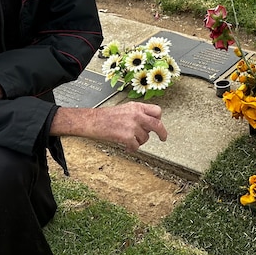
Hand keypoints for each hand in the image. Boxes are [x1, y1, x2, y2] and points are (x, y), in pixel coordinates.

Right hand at [51, 102, 166, 151]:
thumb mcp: (125, 108)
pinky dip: (132, 148)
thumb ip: (138, 113)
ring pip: (145, 138)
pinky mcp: (127, 136)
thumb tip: (148, 122)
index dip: (159, 119)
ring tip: (130, 139)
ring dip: (139, 141)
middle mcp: (137, 115)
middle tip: (163, 138)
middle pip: (157, 125)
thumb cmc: (106, 116)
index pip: (157, 111)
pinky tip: (127, 146)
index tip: (159, 124)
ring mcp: (132, 126)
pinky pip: (136, 146)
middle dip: (162, 133)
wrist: (92, 121)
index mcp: (137, 106)